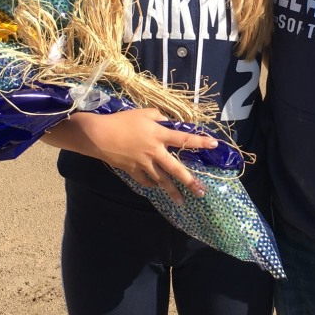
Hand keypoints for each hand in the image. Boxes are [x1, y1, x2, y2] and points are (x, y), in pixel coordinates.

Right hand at [43, 108, 219, 203]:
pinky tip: (156, 187)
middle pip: (176, 169)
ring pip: (161, 180)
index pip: (184, 139)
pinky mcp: (132, 170)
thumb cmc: (122, 121)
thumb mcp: (143, 112)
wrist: (99, 136)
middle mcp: (155, 152)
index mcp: (159, 135)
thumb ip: (158, 116)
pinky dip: (151, 184)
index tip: (214, 145)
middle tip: (201, 192)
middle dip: (189, 181)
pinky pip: (145, 180)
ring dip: (172, 191)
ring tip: (181, 201)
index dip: (200, 141)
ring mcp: (143, 163)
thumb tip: (168, 121)